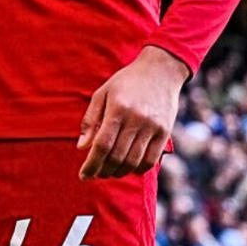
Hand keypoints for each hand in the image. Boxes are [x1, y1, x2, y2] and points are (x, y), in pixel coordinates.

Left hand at [77, 46, 187, 179]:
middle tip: (96, 174)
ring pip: (133, 161)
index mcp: (118, 108)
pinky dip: (137, 169)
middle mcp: (136, 119)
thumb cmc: (127, 82)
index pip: (102, 145)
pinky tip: (129, 167)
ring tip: (110, 171)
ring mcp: (152, 126)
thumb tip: (82, 147)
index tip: (83, 176)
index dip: (91, 164)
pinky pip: (151, 160)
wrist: (161, 70)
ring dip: (119, 172)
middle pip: (117, 156)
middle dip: (103, 171)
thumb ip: (90, 120)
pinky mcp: (165, 132)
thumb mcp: (103, 93)